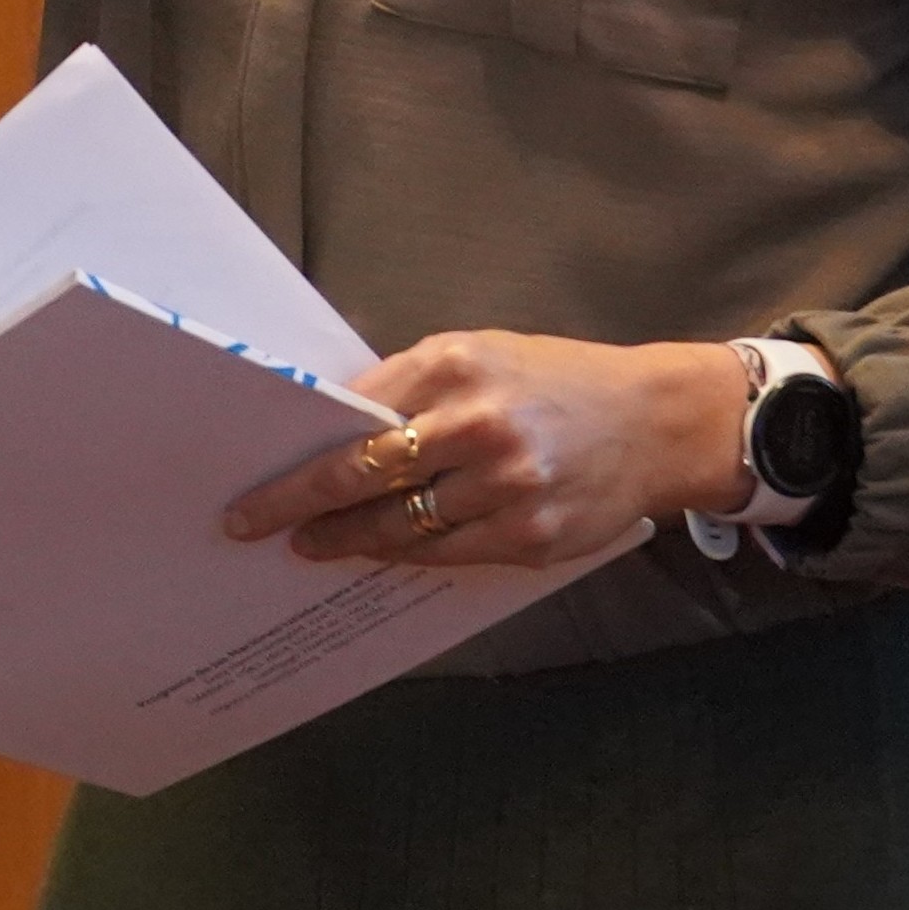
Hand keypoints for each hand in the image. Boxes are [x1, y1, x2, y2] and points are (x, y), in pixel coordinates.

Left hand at [221, 332, 754, 571]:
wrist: (655, 421)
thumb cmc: (556, 381)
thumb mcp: (482, 355)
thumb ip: (412, 388)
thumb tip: (334, 431)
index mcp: (456, 364)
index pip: (354, 422)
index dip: (299, 464)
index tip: (254, 491)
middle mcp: (478, 424)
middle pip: (365, 478)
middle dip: (302, 509)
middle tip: (255, 528)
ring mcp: (506, 486)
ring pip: (401, 527)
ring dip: (350, 540)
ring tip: (316, 544)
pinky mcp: (528, 535)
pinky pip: (445, 554)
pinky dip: (405, 554)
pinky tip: (381, 550)